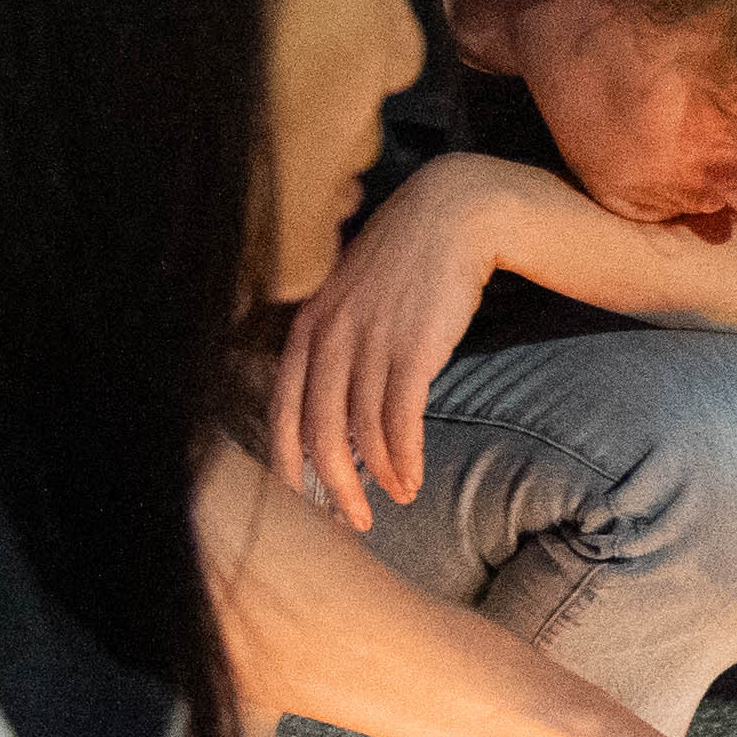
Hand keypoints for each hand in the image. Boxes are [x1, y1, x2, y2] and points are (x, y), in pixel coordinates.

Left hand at [271, 191, 493, 528]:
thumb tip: (339, 410)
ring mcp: (369, 342)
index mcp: (308, 328)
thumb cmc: (406, 262)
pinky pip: (400, 420)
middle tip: (354, 521)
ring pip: (361, 433)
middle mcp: (330, 337)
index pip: (283, 412)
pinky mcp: (412, 348)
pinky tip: (412, 480)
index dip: (291, 465)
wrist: (453, 215)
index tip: (307, 500)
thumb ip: (336, 345)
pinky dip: (404, 459)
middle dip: (334, 489)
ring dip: (379, 478)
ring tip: (397, 499)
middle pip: (319, 435)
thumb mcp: (352, 299)